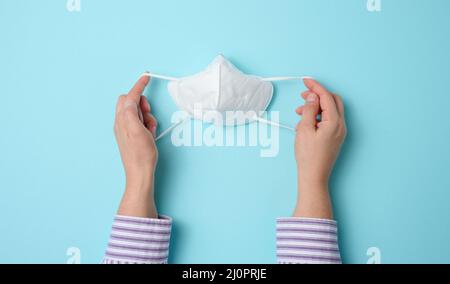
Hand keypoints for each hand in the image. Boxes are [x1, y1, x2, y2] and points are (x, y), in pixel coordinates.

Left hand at [114, 75, 158, 217]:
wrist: (140, 172)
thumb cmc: (141, 154)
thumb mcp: (138, 130)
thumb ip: (132, 112)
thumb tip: (131, 99)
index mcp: (122, 119)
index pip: (130, 96)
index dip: (139, 86)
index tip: (147, 77)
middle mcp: (121, 122)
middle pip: (131, 101)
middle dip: (143, 105)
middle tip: (149, 116)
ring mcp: (125, 128)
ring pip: (137, 111)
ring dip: (146, 117)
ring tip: (150, 130)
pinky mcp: (130, 134)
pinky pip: (138, 121)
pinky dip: (146, 124)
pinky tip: (149, 134)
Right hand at [293, 79, 346, 218]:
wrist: (314, 176)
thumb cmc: (308, 156)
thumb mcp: (304, 129)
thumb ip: (308, 109)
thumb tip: (312, 97)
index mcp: (334, 122)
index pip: (326, 97)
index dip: (315, 87)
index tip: (306, 81)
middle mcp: (340, 125)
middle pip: (333, 101)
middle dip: (318, 95)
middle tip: (303, 94)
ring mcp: (339, 132)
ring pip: (330, 110)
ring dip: (316, 106)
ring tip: (299, 112)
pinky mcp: (335, 137)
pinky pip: (329, 120)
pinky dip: (318, 116)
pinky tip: (305, 122)